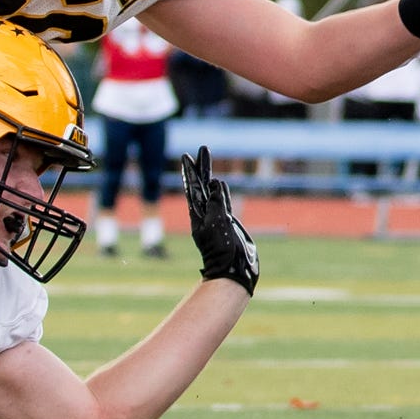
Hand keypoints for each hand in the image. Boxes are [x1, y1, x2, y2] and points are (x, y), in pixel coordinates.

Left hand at [181, 147, 256, 292]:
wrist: (232, 270)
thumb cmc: (222, 250)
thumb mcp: (217, 224)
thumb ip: (215, 202)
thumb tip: (214, 183)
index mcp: (198, 213)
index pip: (193, 186)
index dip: (190, 171)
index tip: (186, 155)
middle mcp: (205, 213)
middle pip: (202, 184)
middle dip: (202, 166)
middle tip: (203, 148)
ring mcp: (216, 217)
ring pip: (212, 191)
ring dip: (210, 176)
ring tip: (207, 161)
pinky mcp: (227, 222)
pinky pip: (222, 201)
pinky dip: (221, 190)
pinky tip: (220, 184)